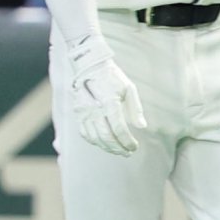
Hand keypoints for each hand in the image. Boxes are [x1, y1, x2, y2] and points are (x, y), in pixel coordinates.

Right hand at [66, 33, 145, 155]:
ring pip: (95, 138)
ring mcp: (84, 113)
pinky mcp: (78, 115)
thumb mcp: (128, 88)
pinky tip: (105, 144)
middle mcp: (94, 109)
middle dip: (119, 148)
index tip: (134, 146)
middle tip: (128, 153)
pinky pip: (85, 134)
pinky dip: (96, 142)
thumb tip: (142, 126)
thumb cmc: (112, 77)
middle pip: (106, 137)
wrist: (89, 67)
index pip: (119, 128)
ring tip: (119, 151)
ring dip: (108, 148)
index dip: (127, 141)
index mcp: (109, 101)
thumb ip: (135, 108)